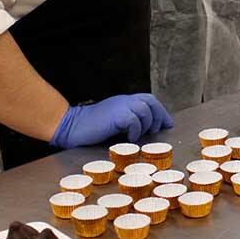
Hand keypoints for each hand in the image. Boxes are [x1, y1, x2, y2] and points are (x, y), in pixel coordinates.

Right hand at [50, 93, 173, 148]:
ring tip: (139, 135)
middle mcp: (124, 101)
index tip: (167, 124)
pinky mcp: (116, 116)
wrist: (72, 126)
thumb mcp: (113, 121)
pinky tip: (130, 138)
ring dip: (146, 124)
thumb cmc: (91, 128)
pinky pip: (133, 120)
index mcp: (124, 101)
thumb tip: (145, 131)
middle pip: (150, 101)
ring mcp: (120, 107)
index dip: (160, 111)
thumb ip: (127, 121)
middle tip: (157, 130)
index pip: (149, 100)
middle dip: (159, 115)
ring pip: (144, 110)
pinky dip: (135, 131)